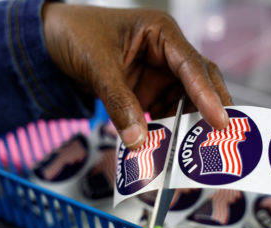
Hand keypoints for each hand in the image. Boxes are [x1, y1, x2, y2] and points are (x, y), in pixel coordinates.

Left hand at [42, 3, 231, 149]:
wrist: (51, 41)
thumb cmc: (76, 34)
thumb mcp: (97, 64)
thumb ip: (119, 102)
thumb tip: (138, 141)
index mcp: (161, 34)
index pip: (192, 66)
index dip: (208, 94)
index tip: (219, 121)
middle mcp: (166, 55)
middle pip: (199, 84)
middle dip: (209, 112)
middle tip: (218, 140)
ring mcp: (158, 75)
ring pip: (184, 104)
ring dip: (187, 127)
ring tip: (192, 151)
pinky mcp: (148, 93)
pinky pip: (164, 114)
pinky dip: (167, 132)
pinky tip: (167, 147)